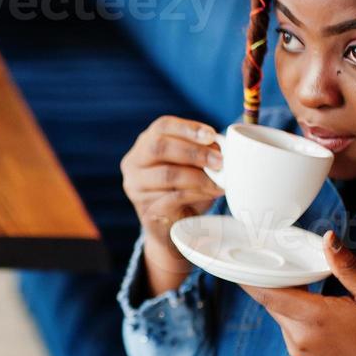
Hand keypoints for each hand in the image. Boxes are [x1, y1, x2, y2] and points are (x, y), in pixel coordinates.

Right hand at [121, 116, 224, 294]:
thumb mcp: (192, 166)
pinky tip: (213, 192)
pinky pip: (174, 197)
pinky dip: (197, 193)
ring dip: (199, 177)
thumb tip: (221, 144)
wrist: (172, 229)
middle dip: (194, 152)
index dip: (188, 128)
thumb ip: (202, 152)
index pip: (162, 126)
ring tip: (221, 181)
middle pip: (160, 147)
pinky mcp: (146, 209)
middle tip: (220, 161)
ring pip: (168, 174)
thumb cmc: (185, 190)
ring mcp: (136, 188)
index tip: (211, 136)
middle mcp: (134, 163)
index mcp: (145, 144)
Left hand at [240, 232, 355, 355]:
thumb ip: (347, 266)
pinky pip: (288, 327)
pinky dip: (294, 312)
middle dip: (274, 281)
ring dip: (287, 297)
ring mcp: (299, 350)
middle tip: (281, 260)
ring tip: (305, 281)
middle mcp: (300, 337)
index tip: (242, 260)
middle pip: (272, 302)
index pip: (269, 295)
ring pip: (279, 314)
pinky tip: (313, 305)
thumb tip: (328, 239)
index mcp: (316, 319)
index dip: (250, 277)